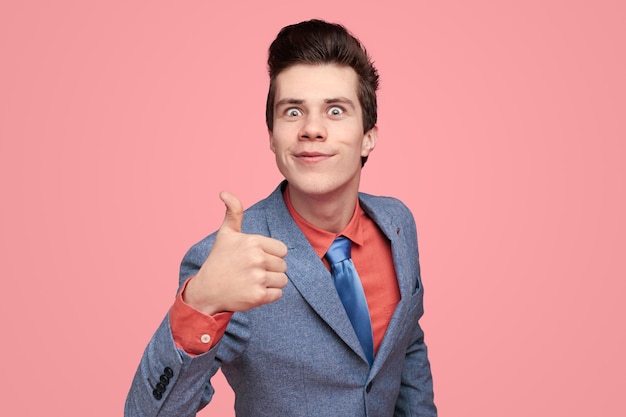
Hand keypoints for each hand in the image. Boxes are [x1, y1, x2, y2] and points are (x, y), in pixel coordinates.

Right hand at [183, 191, 288, 314]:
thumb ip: (233, 212)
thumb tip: (224, 192)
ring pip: (283, 280)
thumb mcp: (226, 234)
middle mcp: (256, 258)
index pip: (282, 250)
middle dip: (271, 269)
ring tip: (253, 281)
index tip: (256, 258)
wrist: (206, 291)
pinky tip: (253, 291)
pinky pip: (278, 294)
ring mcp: (257, 278)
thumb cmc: (219, 260)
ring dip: (271, 283)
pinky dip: (269, 295)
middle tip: (252, 272)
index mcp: (253, 242)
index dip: (271, 255)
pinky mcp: (258, 296)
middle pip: (283, 265)